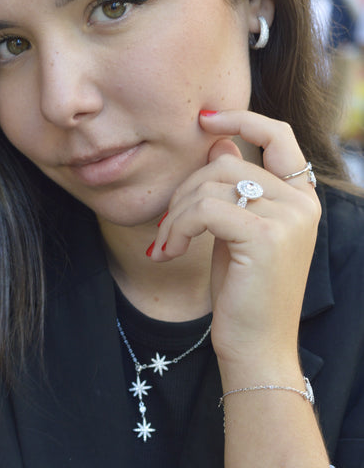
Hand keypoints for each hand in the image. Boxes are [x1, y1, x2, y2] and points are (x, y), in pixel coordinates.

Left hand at [148, 110, 320, 375]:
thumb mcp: (236, 231)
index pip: (278, 134)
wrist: (257, 349)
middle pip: (224, 165)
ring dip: (176, 214)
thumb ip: (234, 187)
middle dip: (184, 191)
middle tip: (166, 226)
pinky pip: (204, 210)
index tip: (204, 119)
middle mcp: (301, 203)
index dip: (241, 118)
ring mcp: (288, 218)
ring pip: (210, 185)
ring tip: (167, 243)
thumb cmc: (244, 293)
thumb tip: (218, 143)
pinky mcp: (266, 236)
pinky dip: (177, 228)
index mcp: (300, 198)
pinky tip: (169, 252)